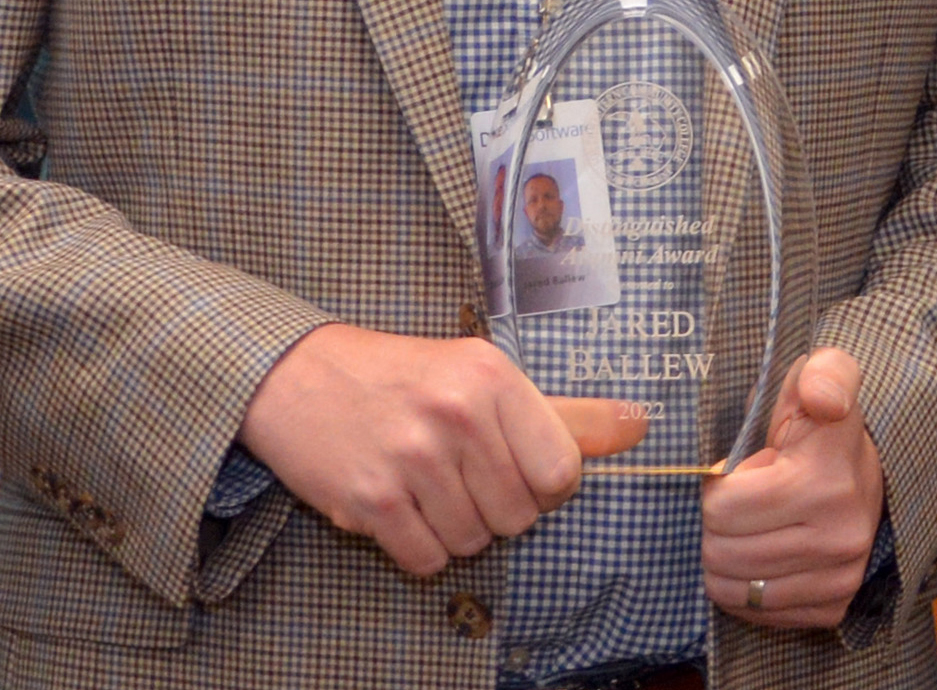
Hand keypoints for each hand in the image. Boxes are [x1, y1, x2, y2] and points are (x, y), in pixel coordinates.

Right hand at [238, 323, 648, 578]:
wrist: (296, 376)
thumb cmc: (402, 379)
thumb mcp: (484, 376)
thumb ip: (564, 414)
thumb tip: (640, 426)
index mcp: (491, 378)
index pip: (561, 474)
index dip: (540, 486)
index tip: (510, 469)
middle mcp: (455, 414)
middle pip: (517, 516)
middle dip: (492, 508)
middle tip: (454, 472)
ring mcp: (411, 458)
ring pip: (472, 542)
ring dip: (452, 528)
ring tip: (423, 484)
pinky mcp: (371, 498)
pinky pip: (426, 559)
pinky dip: (416, 547)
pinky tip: (397, 505)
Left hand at [702, 346, 882, 631]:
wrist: (870, 475)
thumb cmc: (823, 426)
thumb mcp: (822, 377)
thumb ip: (823, 374)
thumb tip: (821, 397)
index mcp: (828, 479)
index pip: (723, 507)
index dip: (719, 486)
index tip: (742, 469)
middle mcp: (841, 536)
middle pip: (720, 551)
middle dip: (718, 524)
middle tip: (744, 502)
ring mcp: (840, 578)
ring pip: (731, 587)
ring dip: (726, 557)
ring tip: (751, 527)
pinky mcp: (833, 608)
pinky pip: (754, 612)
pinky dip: (744, 588)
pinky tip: (761, 556)